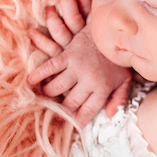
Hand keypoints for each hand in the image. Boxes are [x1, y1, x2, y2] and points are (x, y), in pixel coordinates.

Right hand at [28, 0, 131, 126]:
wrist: (113, 30)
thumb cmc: (118, 58)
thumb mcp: (125, 79)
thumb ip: (118, 99)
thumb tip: (109, 116)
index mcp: (103, 88)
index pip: (88, 111)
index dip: (78, 120)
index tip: (72, 126)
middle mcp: (89, 80)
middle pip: (70, 102)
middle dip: (61, 111)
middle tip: (54, 114)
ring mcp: (77, 67)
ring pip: (57, 88)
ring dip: (48, 94)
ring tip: (43, 97)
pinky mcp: (68, 54)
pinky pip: (50, 67)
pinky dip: (39, 74)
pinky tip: (31, 80)